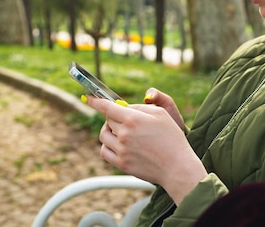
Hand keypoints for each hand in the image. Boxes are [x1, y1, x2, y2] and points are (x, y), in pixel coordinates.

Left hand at [85, 96, 206, 203]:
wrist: (177, 167)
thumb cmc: (172, 138)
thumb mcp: (161, 114)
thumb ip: (140, 107)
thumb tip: (124, 107)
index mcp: (133, 119)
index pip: (107, 107)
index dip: (95, 101)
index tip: (88, 98)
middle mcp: (124, 134)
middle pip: (108, 120)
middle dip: (115, 117)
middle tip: (127, 120)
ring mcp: (121, 150)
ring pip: (103, 135)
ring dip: (110, 130)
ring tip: (122, 131)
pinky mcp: (121, 163)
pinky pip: (104, 151)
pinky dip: (108, 145)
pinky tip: (118, 144)